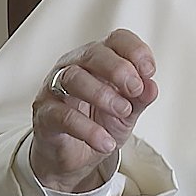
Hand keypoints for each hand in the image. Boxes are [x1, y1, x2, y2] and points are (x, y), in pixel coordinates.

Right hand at [30, 29, 157, 192]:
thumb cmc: (100, 121)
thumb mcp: (129, 109)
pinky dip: (88, 129)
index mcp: (100, 58)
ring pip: (74, 78)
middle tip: (135, 89)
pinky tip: (106, 142)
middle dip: (118, 69)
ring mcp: (55, 88)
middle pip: (94, 53)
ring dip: (103, 95)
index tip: (149, 71)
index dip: (135, 50)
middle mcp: (75, 66)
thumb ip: (141, 97)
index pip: (117, 39)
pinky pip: (62, 115)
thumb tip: (151, 87)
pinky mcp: (44, 114)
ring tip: (123, 112)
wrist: (76, 156)